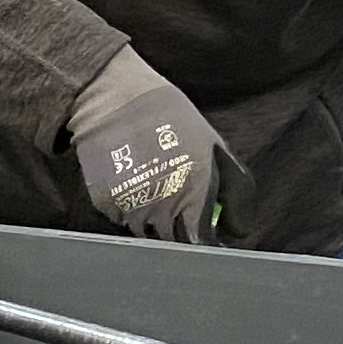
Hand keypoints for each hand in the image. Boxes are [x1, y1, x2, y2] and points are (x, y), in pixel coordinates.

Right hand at [65, 46, 230, 241]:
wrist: (113, 99)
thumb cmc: (170, 118)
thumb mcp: (216, 148)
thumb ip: (235, 193)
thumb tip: (237, 231)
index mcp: (193, 195)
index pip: (203, 244)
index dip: (207, 242)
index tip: (209, 235)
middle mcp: (161, 209)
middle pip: (174, 243)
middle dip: (181, 229)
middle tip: (178, 198)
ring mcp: (130, 209)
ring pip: (147, 232)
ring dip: (154, 219)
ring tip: (153, 182)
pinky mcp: (105, 205)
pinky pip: (122, 219)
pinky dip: (129, 207)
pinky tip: (132, 179)